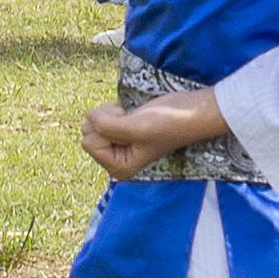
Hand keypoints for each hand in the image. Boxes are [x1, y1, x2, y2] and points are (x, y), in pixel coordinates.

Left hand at [82, 83, 225, 174]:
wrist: (190, 111)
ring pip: (92, 123)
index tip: (130, 128)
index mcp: (118, 168)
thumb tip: (88, 119)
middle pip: (87, 133)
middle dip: (106, 120)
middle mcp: (115, 159)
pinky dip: (113, 109)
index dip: (106, 129)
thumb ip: (107, 126)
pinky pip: (100, 116)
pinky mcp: (120, 129)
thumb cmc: (167, 123)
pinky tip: (131, 114)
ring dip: (110, 113)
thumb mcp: (136, 127)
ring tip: (133, 117)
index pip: (89, 143)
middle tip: (131, 121)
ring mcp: (117, 144)